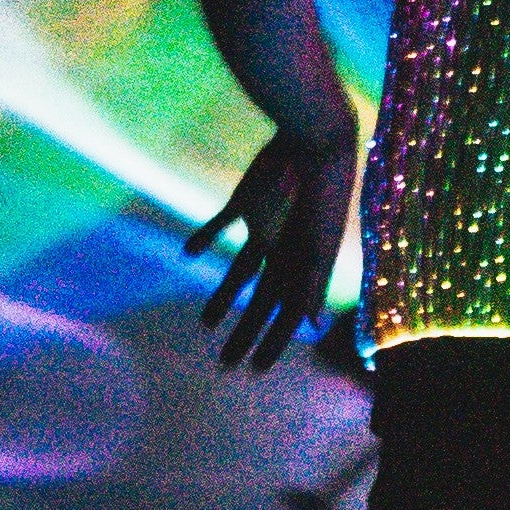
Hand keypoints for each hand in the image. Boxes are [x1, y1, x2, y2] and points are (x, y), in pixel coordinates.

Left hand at [183, 119, 356, 373]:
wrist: (313, 139)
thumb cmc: (321, 193)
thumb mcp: (317, 242)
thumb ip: (313, 283)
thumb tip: (313, 326)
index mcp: (304, 265)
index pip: (286, 315)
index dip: (273, 343)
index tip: (256, 370)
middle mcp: (285, 252)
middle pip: (262, 302)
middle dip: (246, 333)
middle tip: (226, 365)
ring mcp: (265, 227)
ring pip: (240, 273)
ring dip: (224, 297)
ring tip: (206, 324)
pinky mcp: (246, 202)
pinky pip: (220, 225)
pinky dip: (205, 239)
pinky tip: (188, 253)